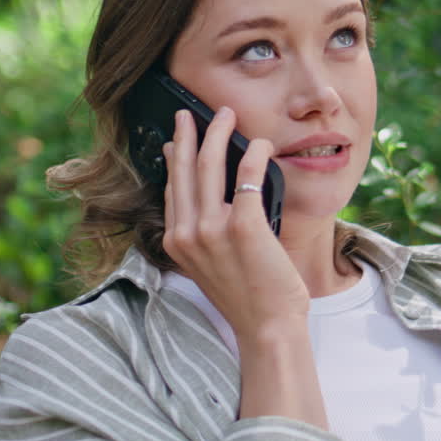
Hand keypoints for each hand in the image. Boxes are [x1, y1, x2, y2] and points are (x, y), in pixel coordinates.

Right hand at [161, 107, 309, 341]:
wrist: (267, 328)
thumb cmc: (246, 297)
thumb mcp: (210, 265)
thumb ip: (203, 234)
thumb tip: (209, 197)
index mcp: (176, 242)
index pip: (172, 188)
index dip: (175, 158)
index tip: (177, 139)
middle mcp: (188, 233)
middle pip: (185, 170)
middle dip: (188, 135)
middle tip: (192, 113)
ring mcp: (213, 229)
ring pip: (210, 166)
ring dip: (218, 134)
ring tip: (226, 116)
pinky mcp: (244, 226)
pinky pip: (247, 177)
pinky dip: (254, 155)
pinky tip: (261, 144)